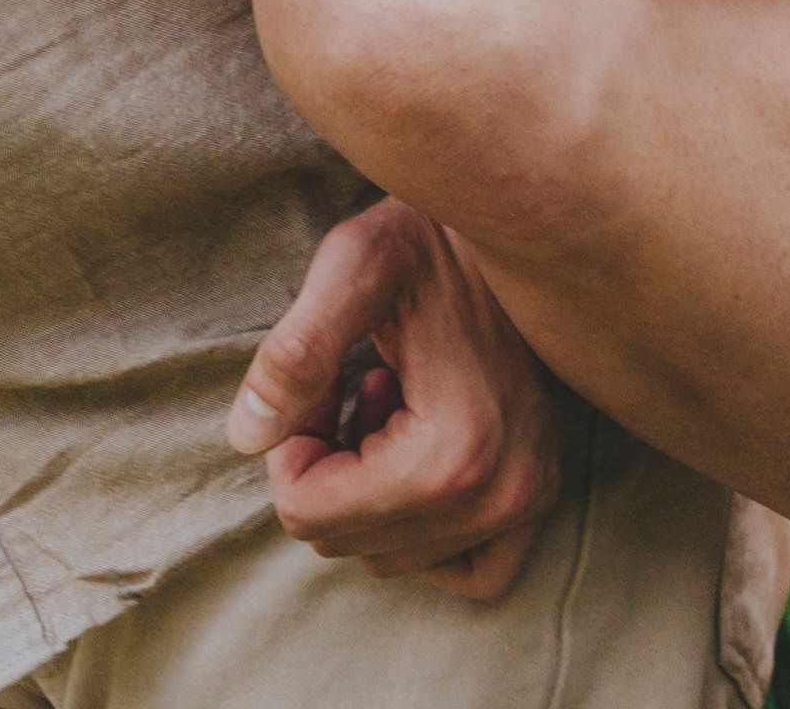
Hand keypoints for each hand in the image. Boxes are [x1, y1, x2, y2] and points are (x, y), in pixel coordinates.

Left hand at [227, 196, 568, 599]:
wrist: (518, 217)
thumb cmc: (429, 234)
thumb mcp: (353, 267)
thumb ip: (296, 352)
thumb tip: (247, 438)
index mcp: (455, 448)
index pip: (311, 514)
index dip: (291, 448)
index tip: (317, 384)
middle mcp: (504, 492)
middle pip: (346, 542)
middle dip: (326, 470)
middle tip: (347, 387)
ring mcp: (530, 500)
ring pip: (394, 558)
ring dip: (368, 490)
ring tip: (386, 402)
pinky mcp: (542, 496)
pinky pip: (471, 572)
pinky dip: (425, 531)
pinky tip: (416, 453)